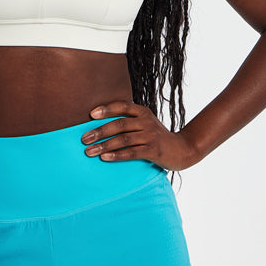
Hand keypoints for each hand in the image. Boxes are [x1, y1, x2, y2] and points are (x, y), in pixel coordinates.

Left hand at [80, 101, 198, 170]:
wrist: (182, 150)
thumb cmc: (156, 138)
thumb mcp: (145, 124)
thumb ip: (129, 122)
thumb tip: (100, 126)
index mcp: (143, 112)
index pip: (123, 107)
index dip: (107, 109)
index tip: (91, 114)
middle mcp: (147, 122)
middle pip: (119, 125)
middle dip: (99, 131)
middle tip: (84, 139)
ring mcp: (151, 136)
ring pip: (123, 139)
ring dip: (104, 145)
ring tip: (89, 151)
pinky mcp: (154, 151)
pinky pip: (132, 153)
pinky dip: (117, 155)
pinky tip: (104, 158)